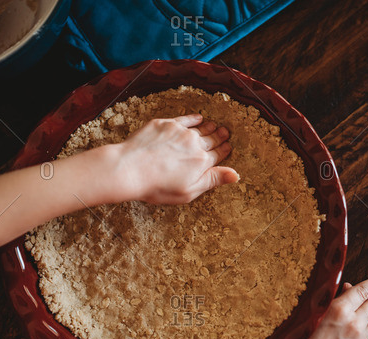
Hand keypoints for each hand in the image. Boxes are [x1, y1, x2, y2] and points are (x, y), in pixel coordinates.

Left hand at [117, 114, 239, 203]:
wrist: (131, 169)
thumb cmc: (158, 186)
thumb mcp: (189, 191)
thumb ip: (213, 180)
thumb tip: (236, 175)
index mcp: (202, 162)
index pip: (218, 154)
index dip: (224, 150)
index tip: (228, 146)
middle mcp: (194, 144)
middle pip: (211, 139)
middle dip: (220, 136)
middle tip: (225, 132)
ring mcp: (180, 132)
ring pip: (200, 128)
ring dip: (208, 127)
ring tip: (214, 125)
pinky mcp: (165, 124)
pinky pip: (184, 119)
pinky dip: (193, 118)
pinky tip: (197, 118)